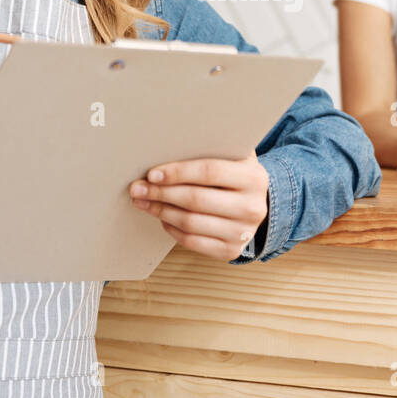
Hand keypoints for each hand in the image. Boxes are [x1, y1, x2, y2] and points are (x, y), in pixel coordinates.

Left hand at [129, 153, 268, 260]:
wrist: (258, 204)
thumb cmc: (236, 176)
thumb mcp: (233, 157)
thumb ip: (209, 149)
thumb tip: (166, 146)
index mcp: (253, 178)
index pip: (209, 172)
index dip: (177, 172)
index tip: (152, 174)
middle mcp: (252, 207)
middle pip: (196, 199)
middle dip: (161, 193)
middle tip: (138, 188)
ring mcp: (243, 232)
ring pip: (190, 223)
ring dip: (160, 212)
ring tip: (144, 202)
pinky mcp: (231, 250)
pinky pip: (192, 241)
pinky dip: (171, 229)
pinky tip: (162, 218)